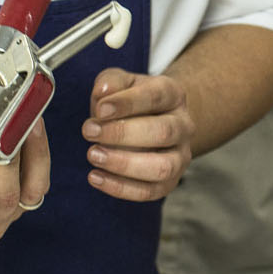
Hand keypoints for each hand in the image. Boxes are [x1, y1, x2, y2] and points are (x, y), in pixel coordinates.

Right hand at [0, 81, 48, 242]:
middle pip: (3, 202)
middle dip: (5, 168)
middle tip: (0, 137)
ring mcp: (13, 210)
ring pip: (29, 190)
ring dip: (28, 155)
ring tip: (21, 125)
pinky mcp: (32, 193)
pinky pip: (41, 176)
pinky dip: (39, 150)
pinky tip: (34, 124)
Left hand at [81, 69, 193, 202]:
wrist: (151, 122)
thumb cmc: (131, 103)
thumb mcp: (121, 83)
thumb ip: (111, 82)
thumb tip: (103, 91)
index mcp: (173, 95)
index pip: (156, 97)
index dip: (127, 104)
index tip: (100, 110)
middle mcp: (183, 126)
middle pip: (163, 132)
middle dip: (122, 134)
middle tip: (89, 132)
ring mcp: (180, 157)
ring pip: (162, 167)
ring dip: (124, 164)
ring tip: (93, 155)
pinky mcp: (169, 182)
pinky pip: (149, 191)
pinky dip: (121, 188)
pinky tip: (95, 177)